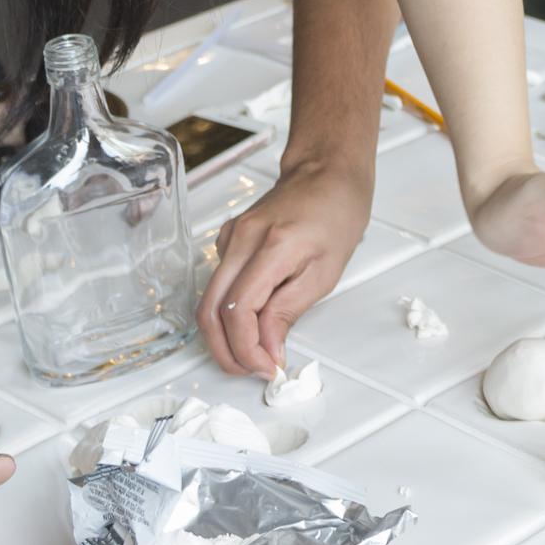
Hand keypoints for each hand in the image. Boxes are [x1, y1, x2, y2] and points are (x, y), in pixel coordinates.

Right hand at [196, 155, 368, 375]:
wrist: (326, 173)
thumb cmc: (336, 215)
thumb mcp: (324, 273)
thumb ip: (288, 312)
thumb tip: (266, 350)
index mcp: (270, 246)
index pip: (237, 310)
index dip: (247, 348)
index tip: (267, 367)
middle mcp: (239, 240)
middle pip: (209, 310)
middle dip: (225, 351)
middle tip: (251, 371)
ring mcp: (228, 239)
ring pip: (208, 301)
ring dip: (224, 336)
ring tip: (255, 353)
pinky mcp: (227, 241)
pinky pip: (219, 285)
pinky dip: (229, 312)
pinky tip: (255, 319)